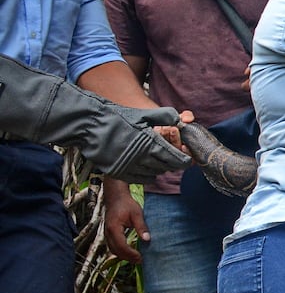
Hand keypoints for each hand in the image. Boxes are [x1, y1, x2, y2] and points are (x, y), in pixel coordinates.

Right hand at [0, 54, 190, 181]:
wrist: (89, 125)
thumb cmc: (118, 117)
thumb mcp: (144, 114)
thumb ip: (165, 116)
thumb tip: (181, 120)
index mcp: (150, 143)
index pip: (174, 159)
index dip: (183, 160)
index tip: (187, 159)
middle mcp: (140, 158)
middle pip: (165, 168)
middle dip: (172, 164)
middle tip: (175, 159)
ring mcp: (128, 167)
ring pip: (153, 174)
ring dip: (159, 169)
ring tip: (160, 161)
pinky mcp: (117, 172)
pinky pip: (138, 179)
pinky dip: (146, 175)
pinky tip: (147, 168)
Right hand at [102, 179, 146, 263]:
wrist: (116, 198)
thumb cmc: (126, 204)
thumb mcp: (137, 214)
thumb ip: (141, 226)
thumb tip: (147, 239)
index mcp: (114, 228)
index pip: (121, 246)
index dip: (130, 254)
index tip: (140, 257)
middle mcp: (108, 233)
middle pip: (116, 251)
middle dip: (127, 257)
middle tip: (140, 261)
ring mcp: (107, 234)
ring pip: (113, 250)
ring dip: (123, 256)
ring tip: (136, 258)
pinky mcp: (108, 234)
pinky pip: (113, 246)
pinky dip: (120, 251)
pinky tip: (130, 252)